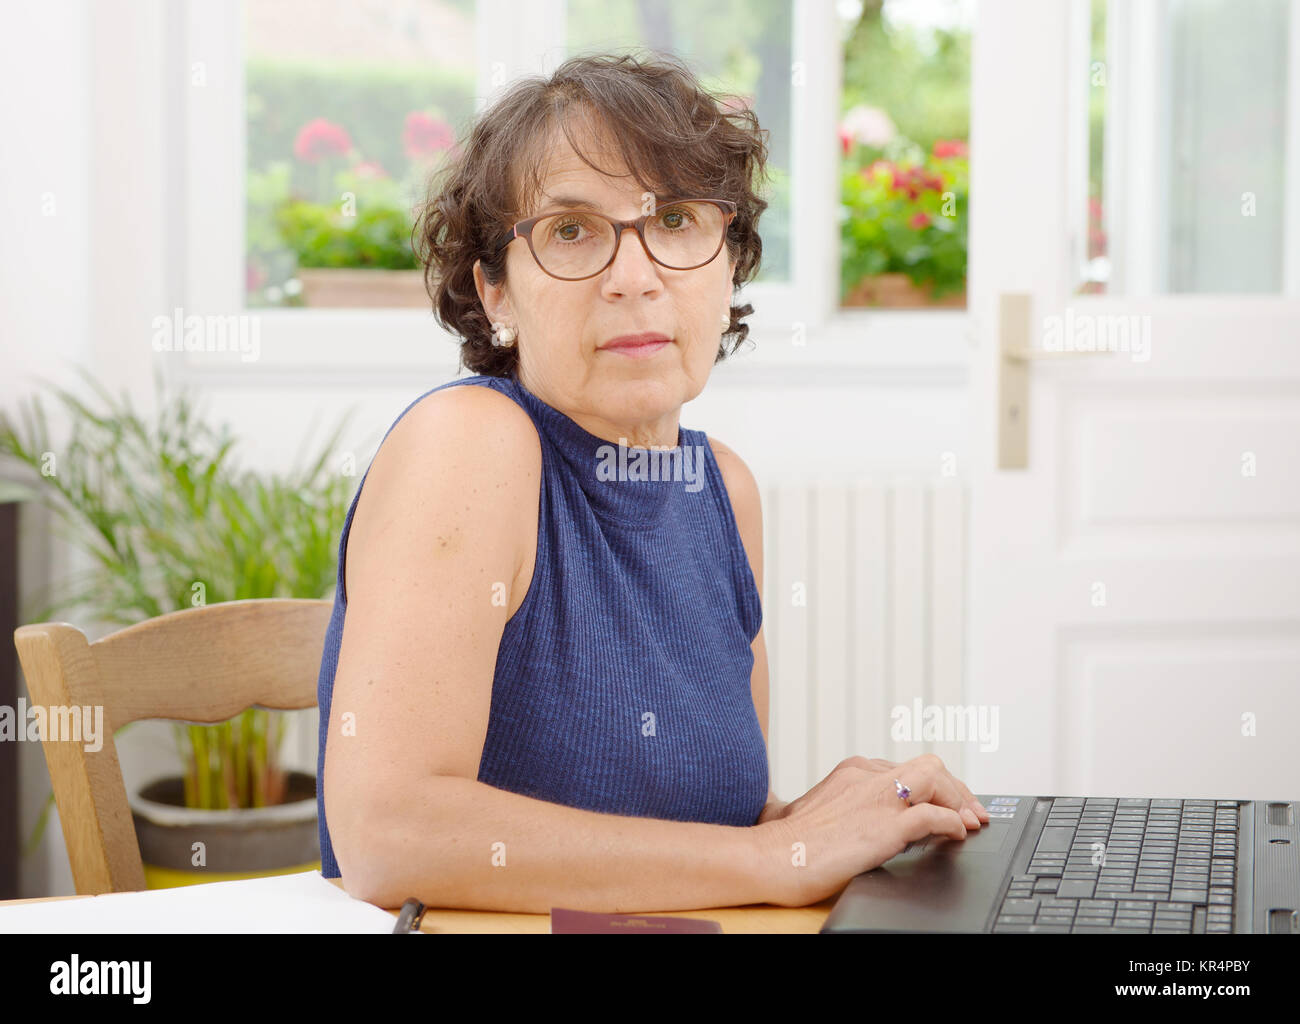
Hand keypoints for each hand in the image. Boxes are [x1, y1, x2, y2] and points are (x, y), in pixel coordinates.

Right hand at [756, 753, 989, 906]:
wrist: (770, 858)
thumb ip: (801, 804)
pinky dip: (950, 823)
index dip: (934, 787)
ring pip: (935, 778)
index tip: (947, 804)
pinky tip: (957, 835)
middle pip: (928, 766)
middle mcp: (866, 776)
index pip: (906, 769)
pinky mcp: (884, 825)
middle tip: (972, 813)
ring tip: (970, 822)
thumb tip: (779, 808)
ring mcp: (877, 798)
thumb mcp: (795, 812)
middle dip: (956, 788)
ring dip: (959, 799)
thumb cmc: (780, 843)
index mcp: (851, 772)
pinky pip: (931, 816)